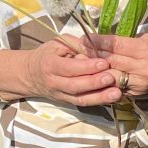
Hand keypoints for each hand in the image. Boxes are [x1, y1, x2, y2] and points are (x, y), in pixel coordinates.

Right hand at [0, 36, 120, 107]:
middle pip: (75, 86)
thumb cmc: (47, 55)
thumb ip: (75, 45)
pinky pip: (83, 103)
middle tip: (111, 77)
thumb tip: (94, 48)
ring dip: (100, 97)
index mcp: (50, 65)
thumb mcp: (57, 43)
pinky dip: (98, 102)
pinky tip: (112, 98)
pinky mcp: (68, 102)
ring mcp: (61, 95)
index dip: (86, 66)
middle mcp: (54, 83)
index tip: (104, 62)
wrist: (31, 75)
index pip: (69, 67)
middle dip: (94, 83)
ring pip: (80, 99)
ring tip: (116, 93)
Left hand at [82, 33, 147, 102]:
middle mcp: (143, 68)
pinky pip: (116, 86)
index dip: (98, 41)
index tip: (85, 37)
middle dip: (92, 54)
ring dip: (94, 70)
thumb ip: (128, 43)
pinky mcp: (137, 94)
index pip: (116, 45)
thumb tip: (105, 41)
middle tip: (77, 48)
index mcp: (147, 50)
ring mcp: (139, 84)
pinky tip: (93, 76)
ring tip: (81, 63)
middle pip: (111, 60)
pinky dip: (104, 81)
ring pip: (110, 76)